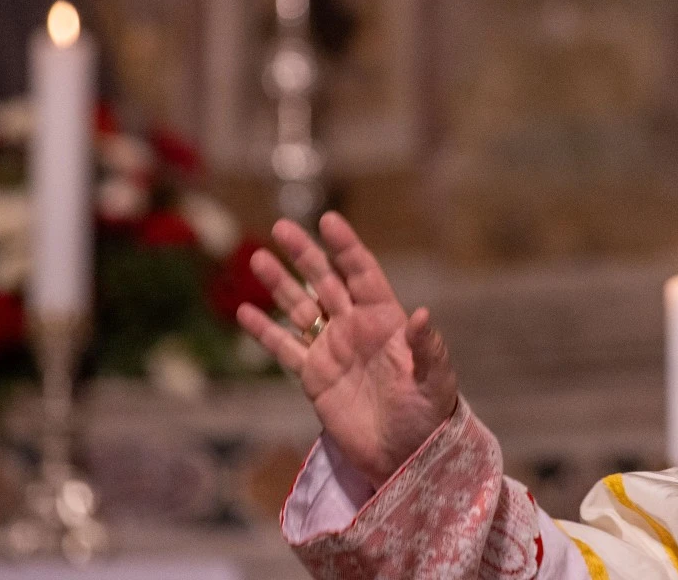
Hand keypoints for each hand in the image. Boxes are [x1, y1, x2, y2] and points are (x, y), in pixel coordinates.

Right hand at [236, 211, 459, 487]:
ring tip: (257, 257)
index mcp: (387, 320)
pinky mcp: (313, 377)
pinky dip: (264, 331)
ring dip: (279, 284)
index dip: (346, 247)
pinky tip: (243, 312)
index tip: (329, 220)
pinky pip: (284, 348)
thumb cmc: (427, 415)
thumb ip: (427, 348)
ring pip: (300, 308)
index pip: (363, 274)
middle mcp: (356, 327)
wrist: (404, 456)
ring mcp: (332, 350)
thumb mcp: (434, 381)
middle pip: (326, 281)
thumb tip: (422, 315)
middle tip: (281, 226)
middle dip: (305, 254)